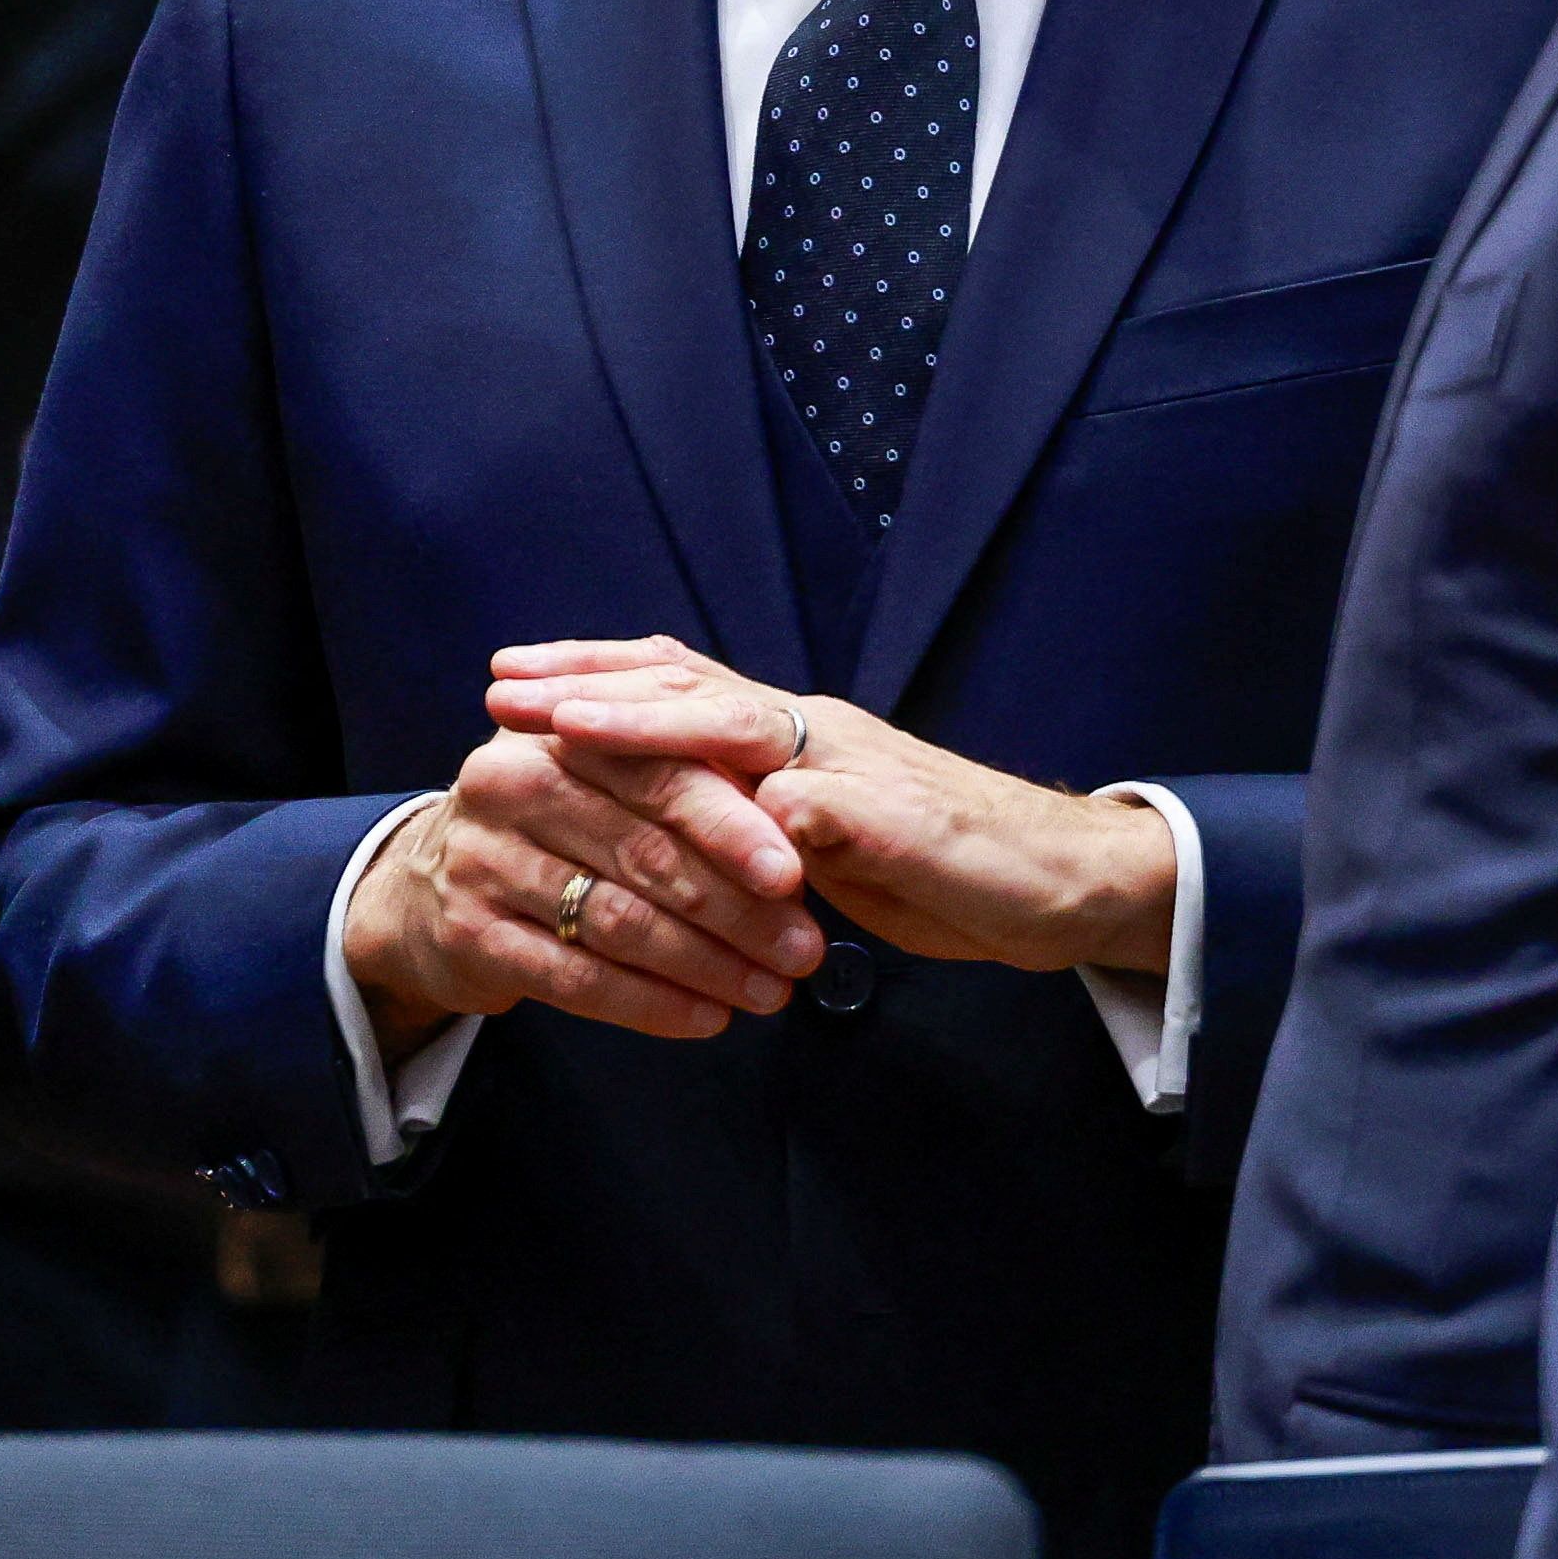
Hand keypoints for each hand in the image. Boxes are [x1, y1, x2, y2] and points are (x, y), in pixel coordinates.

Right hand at [343, 662, 825, 1059]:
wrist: (424, 890)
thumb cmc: (553, 828)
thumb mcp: (602, 780)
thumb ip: (682, 780)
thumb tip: (798, 817)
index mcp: (558, 734)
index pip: (659, 774)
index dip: (733, 826)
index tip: (798, 873)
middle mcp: (512, 785)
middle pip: (646, 853)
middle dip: (737, 908)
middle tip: (804, 949)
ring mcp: (484, 862)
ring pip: (618, 920)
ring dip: (706, 964)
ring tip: (771, 993)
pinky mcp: (470, 936)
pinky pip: (576, 979)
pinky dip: (651, 1004)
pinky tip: (705, 1019)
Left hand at [487, 641, 1178, 978]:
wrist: (1056, 883)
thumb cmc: (941, 865)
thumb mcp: (827, 839)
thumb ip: (762, 819)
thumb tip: (687, 819)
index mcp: (793, 735)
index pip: (679, 684)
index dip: (594, 676)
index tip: (512, 675)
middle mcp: (813, 733)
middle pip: (685, 687)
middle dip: (587, 685)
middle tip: (500, 687)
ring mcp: (851, 771)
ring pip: (734, 725)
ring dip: (646, 723)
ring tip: (568, 725)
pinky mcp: (890, 824)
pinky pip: (810, 807)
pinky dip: (749, 803)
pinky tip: (692, 804)